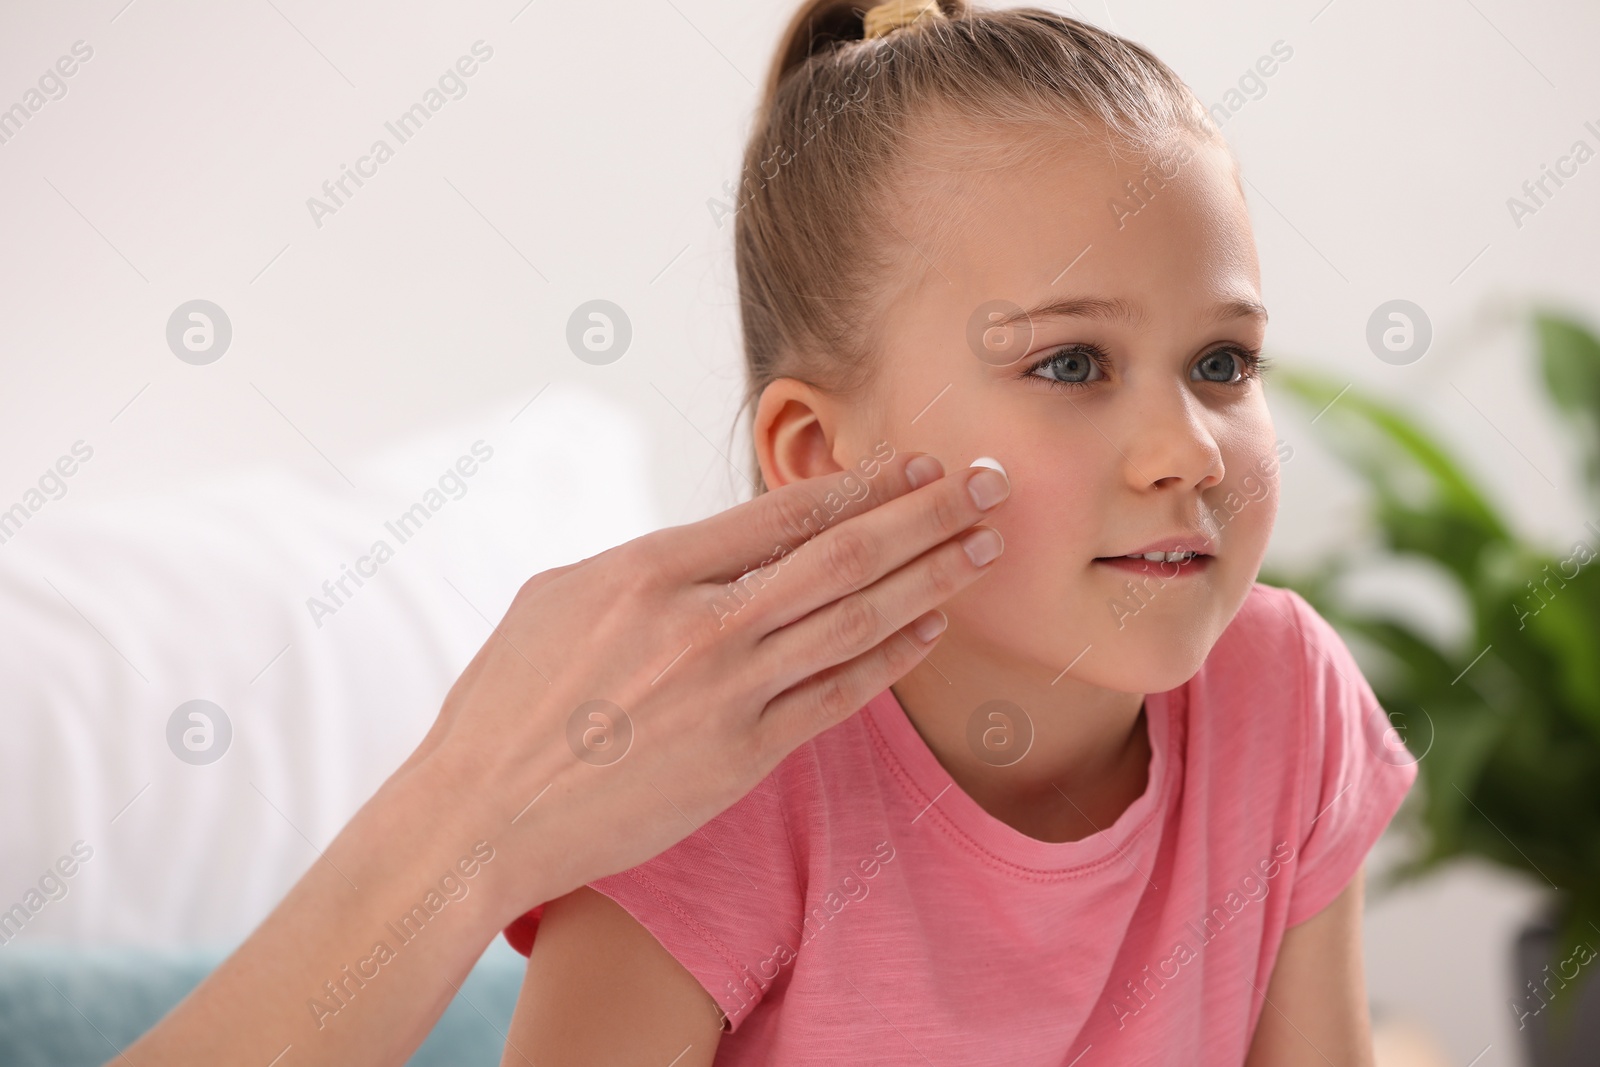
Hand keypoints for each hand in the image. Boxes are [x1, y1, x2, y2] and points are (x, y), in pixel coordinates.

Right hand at [411, 446, 1010, 919]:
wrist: (479, 816)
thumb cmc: (507, 702)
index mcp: (650, 569)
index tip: (916, 463)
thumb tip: (715, 547)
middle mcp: (701, 624)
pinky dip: (891, 658)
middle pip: (843, 554)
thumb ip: (649, 565)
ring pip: (856, 619)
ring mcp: (728, 693)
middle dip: (926, 513)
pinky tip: (932, 629)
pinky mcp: (742, 758)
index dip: (863, 482)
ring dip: (931, 577)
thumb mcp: (560, 596)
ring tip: (984, 547)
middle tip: (989, 485)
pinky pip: (838, 697)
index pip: (784, 510)